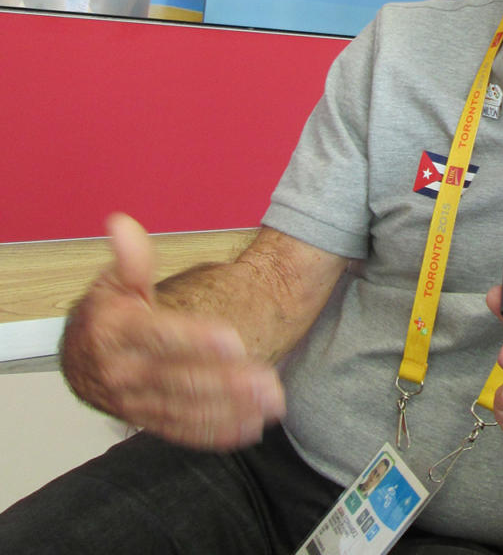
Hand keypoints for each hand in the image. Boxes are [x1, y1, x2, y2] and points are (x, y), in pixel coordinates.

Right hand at [60, 213, 284, 448]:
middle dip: (226, 383)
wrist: (78, 361)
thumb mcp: (115, 282)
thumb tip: (122, 223)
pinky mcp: (147, 422)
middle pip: (178, 379)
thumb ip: (131, 258)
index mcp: (117, 333)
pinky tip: (250, 428)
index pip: (159, 337)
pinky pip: (181, 431)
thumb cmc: (106, 315)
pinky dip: (215, 433)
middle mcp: (122, 373)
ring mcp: (134, 402)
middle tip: (269, 382)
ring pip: (185, 410)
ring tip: (271, 403)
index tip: (233, 341)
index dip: (196, 339)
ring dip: (230, 410)